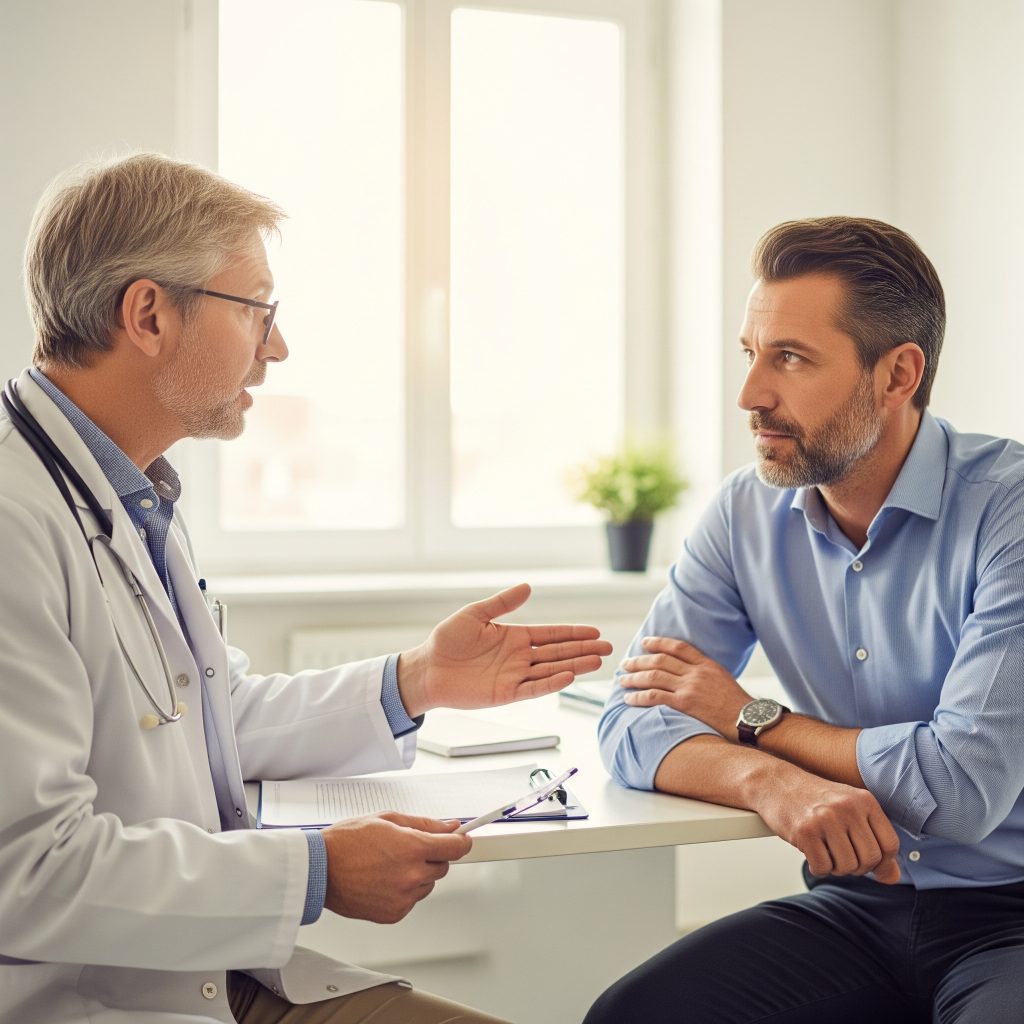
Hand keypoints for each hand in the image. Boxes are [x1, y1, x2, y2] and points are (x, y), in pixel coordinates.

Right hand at [322, 812, 472, 923]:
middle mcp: (412, 875)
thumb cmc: (347, 842)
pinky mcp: (394, 913)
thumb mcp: (388, 820)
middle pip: (443, 866)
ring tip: (389, 864)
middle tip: (408, 848)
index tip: (463, 839)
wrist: (320, 870)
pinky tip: (384, 880)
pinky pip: (411, 900)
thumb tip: (449, 827)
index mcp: (413, 848)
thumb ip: (425, 824)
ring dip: (417, 874)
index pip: (456, 848)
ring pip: (427, 884)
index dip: (462, 842)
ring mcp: (403, 897)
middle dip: (432, 855)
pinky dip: (404, 891)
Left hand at [397, 583, 612, 716]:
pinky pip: (533, 688)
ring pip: (552, 670)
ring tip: (598, 661)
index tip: (595, 631)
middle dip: (583, 649)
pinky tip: (569, 676)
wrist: (427, 669)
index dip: (573, 633)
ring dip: (575, 666)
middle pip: (558, 652)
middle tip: (608, 647)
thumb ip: (503, 603)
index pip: (551, 634)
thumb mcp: (476, 614)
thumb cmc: (447, 641)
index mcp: (515, 637)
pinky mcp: (506, 693)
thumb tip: (528, 587)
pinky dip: (551, 683)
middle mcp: (519, 657)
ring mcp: (515, 676)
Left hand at [619, 636, 750, 735]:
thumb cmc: (739, 705)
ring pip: (654, 676)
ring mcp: (690, 686)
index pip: (679, 647)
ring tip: (622, 681)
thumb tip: (688, 673)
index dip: (659, 643)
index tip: (645, 642)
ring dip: (635, 678)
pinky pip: (655, 696)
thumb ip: (705, 673)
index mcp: (707, 664)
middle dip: (639, 661)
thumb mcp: (724, 680)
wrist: (749, 720)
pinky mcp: (685, 703)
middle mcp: (697, 672)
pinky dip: (639, 696)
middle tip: (625, 663)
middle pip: (661, 660)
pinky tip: (629, 699)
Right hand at [755, 767, 900, 884]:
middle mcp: (847, 808)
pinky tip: (811, 852)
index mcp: (864, 800)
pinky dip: (818, 867)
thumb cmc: (816, 800)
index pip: (890, 845)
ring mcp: (825, 819)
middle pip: (870, 859)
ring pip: (847, 866)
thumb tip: (892, 878)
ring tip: (825, 852)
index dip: (881, 860)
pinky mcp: (804, 831)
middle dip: (857, 866)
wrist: (776, 784)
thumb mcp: (850, 812)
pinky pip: (823, 867)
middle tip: (841, 856)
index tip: (866, 858)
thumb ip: (875, 842)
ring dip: (836, 868)